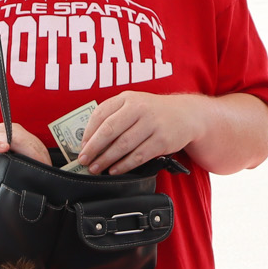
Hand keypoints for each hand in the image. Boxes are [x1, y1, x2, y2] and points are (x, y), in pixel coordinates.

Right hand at [0, 124, 51, 182]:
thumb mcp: (4, 162)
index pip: (35, 143)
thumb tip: (40, 176)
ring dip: (26, 149)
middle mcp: (4, 131)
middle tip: (46, 174)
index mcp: (13, 134)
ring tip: (35, 162)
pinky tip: (4, 147)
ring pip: (13, 138)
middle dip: (39, 156)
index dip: (44, 157)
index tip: (51, 173)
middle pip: (28, 140)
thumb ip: (20, 163)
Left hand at [77, 92, 202, 174]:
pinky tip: (114, 170)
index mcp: (127, 98)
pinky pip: (138, 156)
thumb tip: (89, 140)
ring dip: (106, 159)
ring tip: (96, 168)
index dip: (88, 133)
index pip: (101, 115)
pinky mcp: (162, 140)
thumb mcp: (133, 105)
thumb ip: (113, 116)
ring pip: (123, 145)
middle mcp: (139, 108)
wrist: (186, 114)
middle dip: (93, 148)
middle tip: (84, 160)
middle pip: (109, 130)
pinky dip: (124, 165)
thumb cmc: (153, 112)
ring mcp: (152, 124)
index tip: (81, 147)